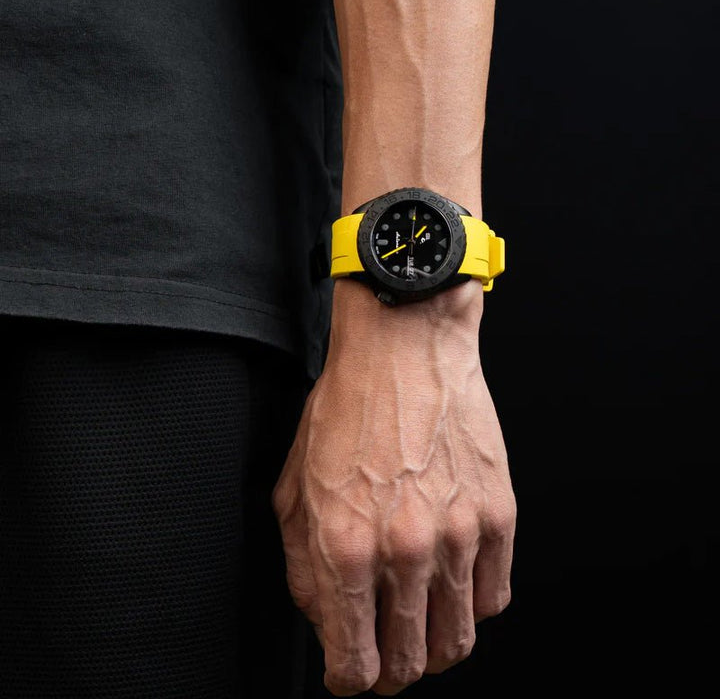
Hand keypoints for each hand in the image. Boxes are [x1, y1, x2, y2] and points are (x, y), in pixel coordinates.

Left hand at [272, 279, 515, 695]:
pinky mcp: (498, 515)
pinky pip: (493, 597)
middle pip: (411, 662)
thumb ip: (304, 566)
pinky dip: (471, 608)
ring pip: (458, 640)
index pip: (354, 660)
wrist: (403, 350)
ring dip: (435, 648)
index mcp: (346, 546)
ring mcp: (459, 534)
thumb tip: (327, 619)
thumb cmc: (346, 409)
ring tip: (422, 629)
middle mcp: (405, 550)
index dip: (348, 678)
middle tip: (386, 658)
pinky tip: (452, 587)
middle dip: (392, 673)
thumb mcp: (295, 486)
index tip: (351, 671)